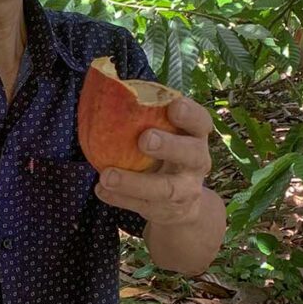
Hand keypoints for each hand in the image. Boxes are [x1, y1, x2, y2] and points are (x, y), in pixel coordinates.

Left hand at [94, 96, 212, 225]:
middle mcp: (196, 162)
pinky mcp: (167, 211)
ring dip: (134, 182)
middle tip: (144, 139)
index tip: (174, 106)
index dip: (190, 114)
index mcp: (195, 136)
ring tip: (107, 175)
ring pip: (165, 189)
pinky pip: (143, 206)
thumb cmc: (166, 154)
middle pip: (191, 154)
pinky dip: (119, 198)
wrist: (182, 205)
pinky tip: (101, 189)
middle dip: (169, 146)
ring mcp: (184, 190)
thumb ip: (147, 118)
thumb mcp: (167, 135)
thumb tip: (104, 92)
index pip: (201, 122)